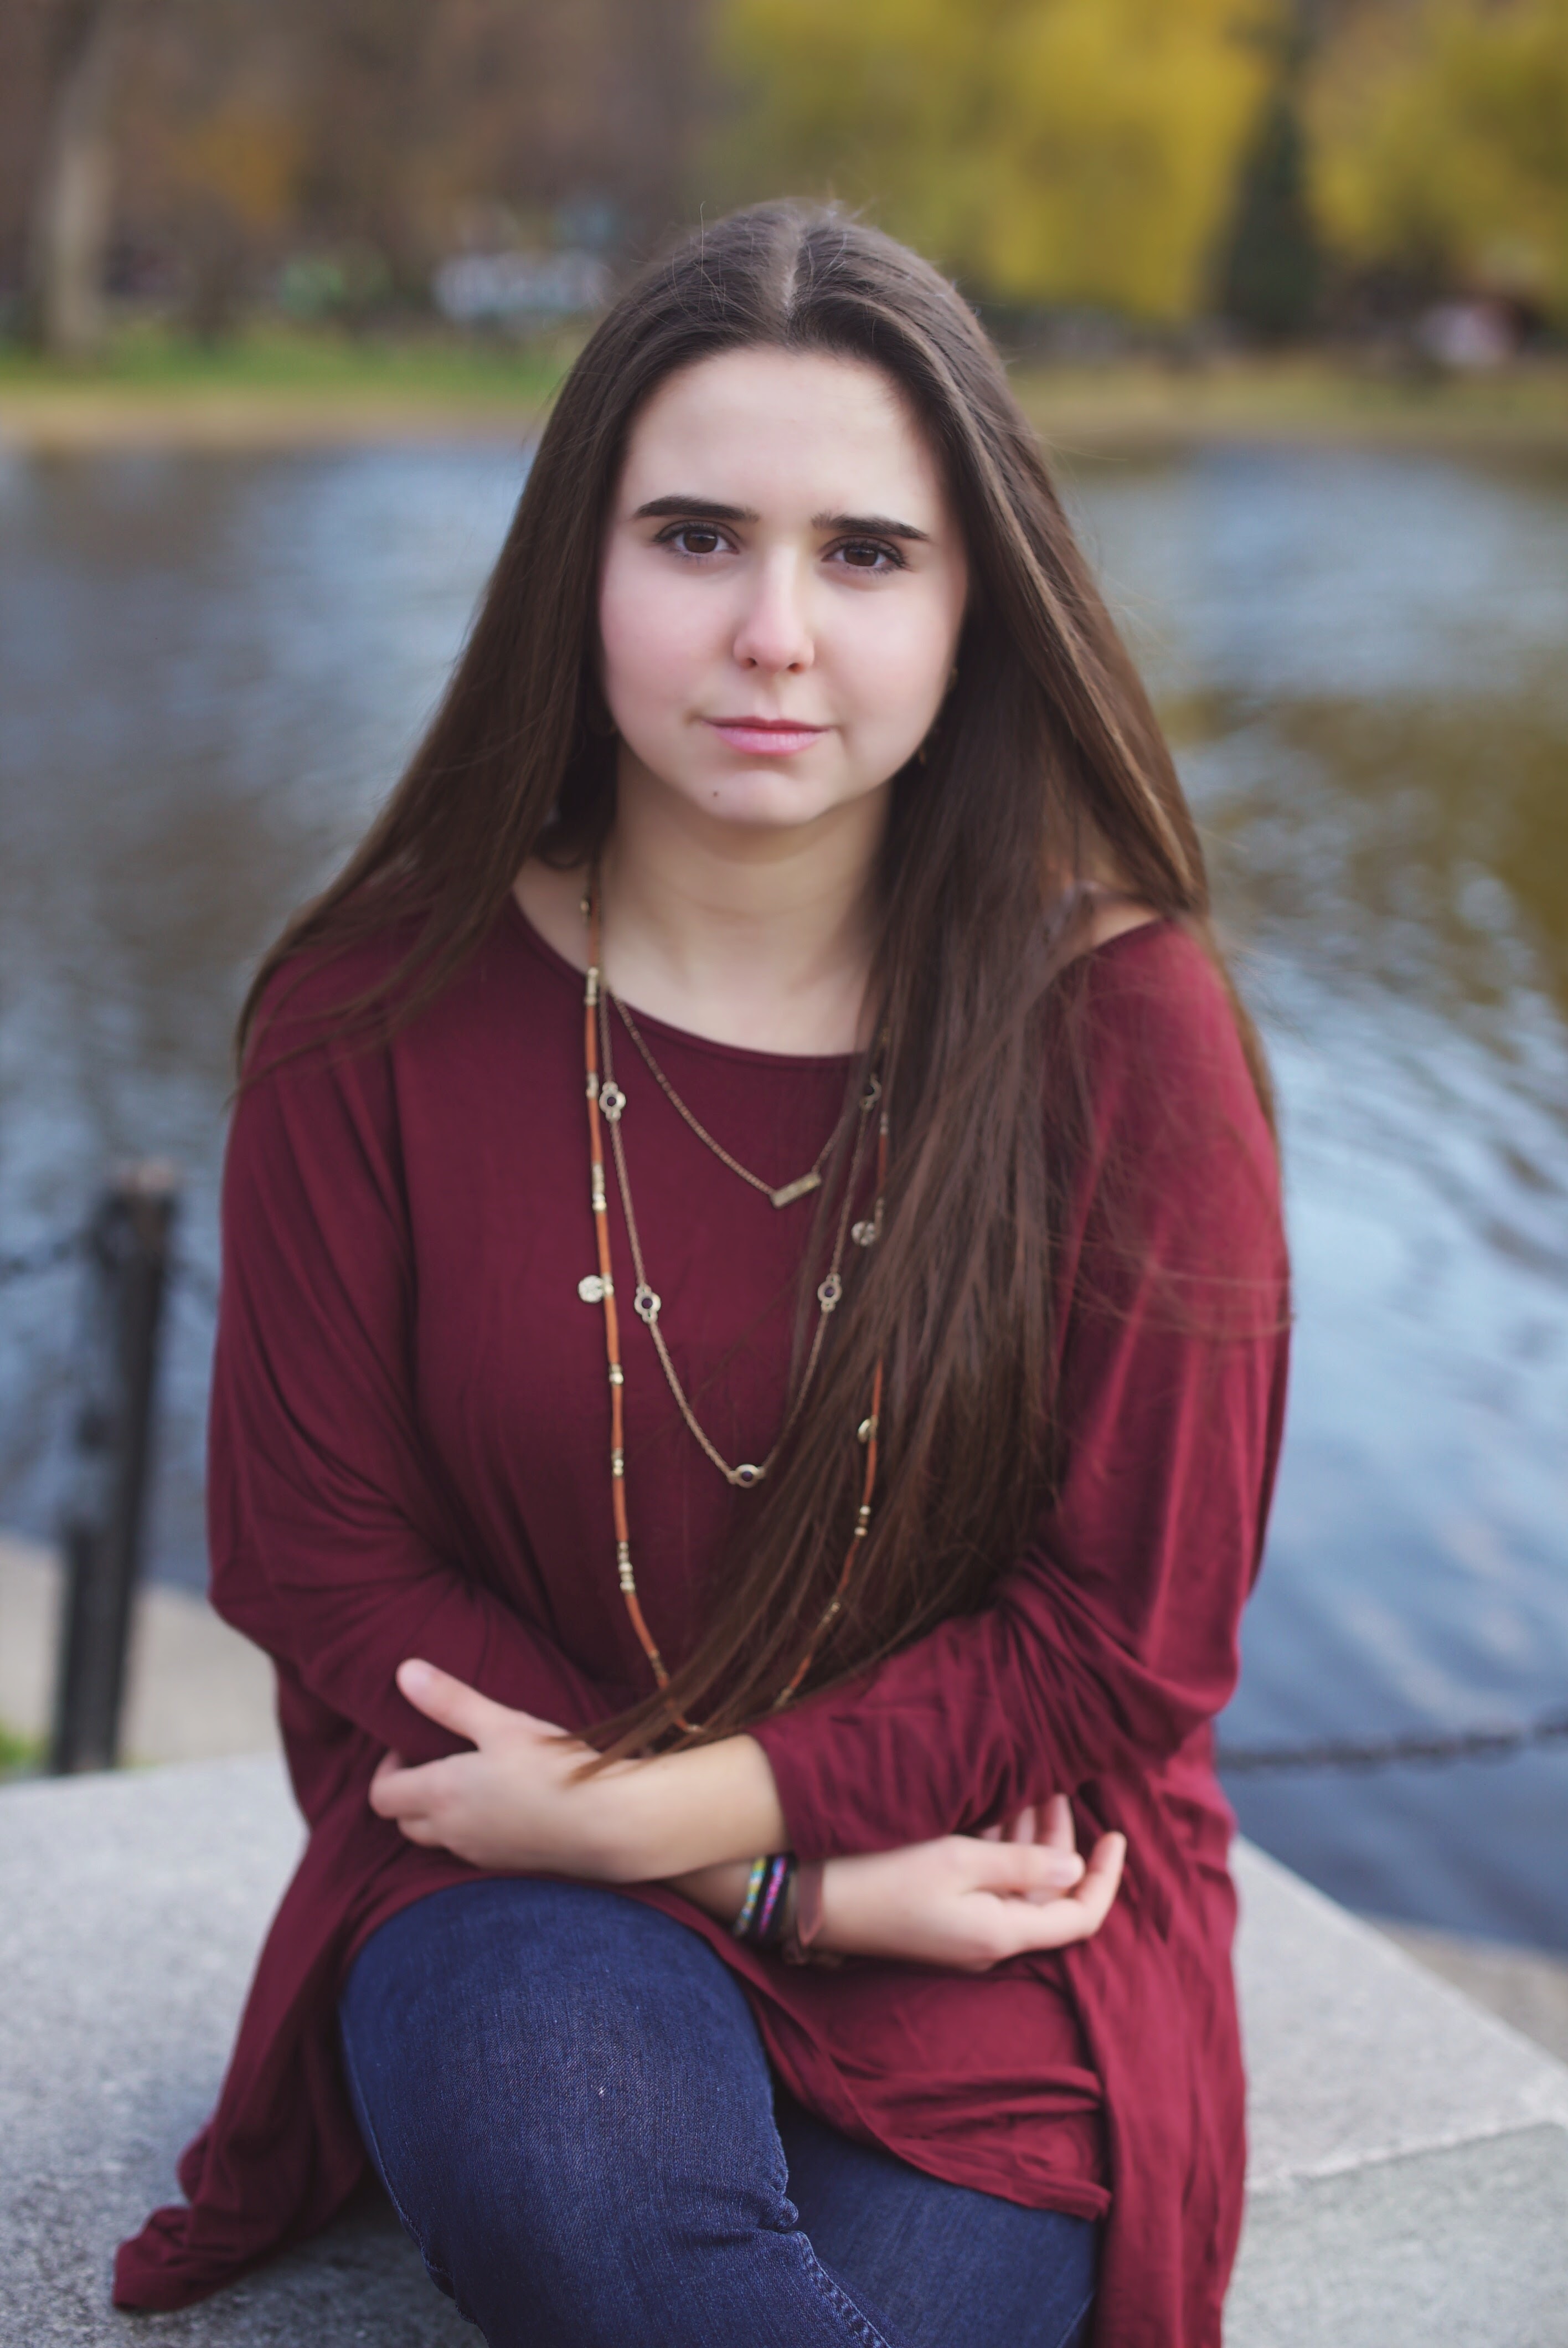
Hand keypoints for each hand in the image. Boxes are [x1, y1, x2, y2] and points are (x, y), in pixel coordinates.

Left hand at [370, 1659, 785, 1878]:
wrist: (608, 1823)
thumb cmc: (553, 1767)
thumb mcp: (501, 1724)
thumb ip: (450, 1701)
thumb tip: (404, 1673)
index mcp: (442, 1795)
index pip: (381, 1796)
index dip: (385, 1769)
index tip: (409, 1743)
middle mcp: (452, 1833)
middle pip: (402, 1823)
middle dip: (407, 1793)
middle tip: (437, 1760)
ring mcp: (480, 1854)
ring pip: (436, 1840)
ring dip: (437, 1814)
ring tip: (471, 1780)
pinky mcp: (507, 1866)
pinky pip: (470, 1850)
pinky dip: (470, 1829)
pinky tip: (503, 1805)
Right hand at [816, 1798, 1124, 1972]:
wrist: (810, 1897)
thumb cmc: (884, 1874)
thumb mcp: (959, 1859)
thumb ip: (1024, 1863)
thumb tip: (1075, 1868)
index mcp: (1001, 1935)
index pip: (1080, 1918)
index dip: (1106, 1877)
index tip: (1116, 1833)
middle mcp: (988, 1942)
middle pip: (1048, 1895)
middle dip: (1062, 1841)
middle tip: (1059, 1785)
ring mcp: (963, 1934)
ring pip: (1017, 1886)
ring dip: (1029, 1838)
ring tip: (1031, 1785)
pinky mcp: (940, 1919)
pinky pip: (987, 1886)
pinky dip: (999, 1848)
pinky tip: (994, 1809)